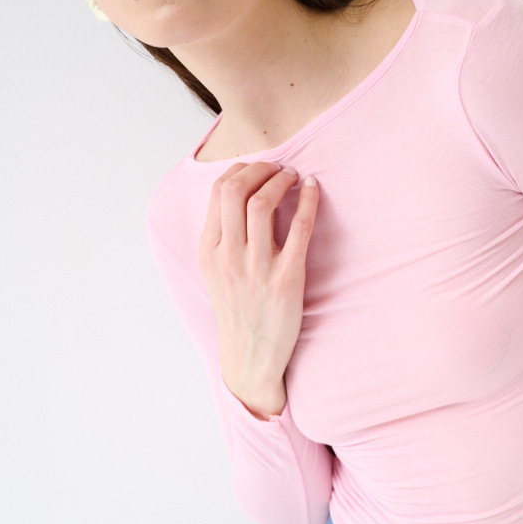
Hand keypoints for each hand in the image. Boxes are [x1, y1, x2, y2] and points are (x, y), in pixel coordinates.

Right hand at [198, 161, 319, 413]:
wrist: (251, 356)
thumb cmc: (238, 310)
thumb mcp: (216, 272)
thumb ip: (222, 235)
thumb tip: (239, 193)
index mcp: (209, 251)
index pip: (219, 192)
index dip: (241, 170)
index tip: (258, 168)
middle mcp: (229, 256)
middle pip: (237, 190)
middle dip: (260, 168)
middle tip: (277, 167)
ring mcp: (257, 267)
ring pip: (263, 203)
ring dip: (281, 180)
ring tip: (293, 176)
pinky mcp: (287, 278)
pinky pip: (299, 228)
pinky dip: (308, 201)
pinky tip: (313, 189)